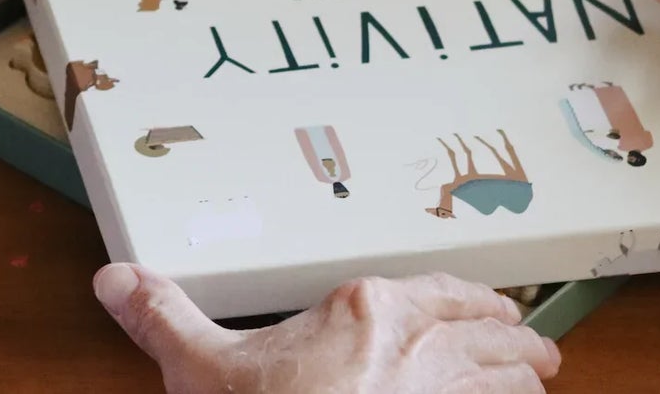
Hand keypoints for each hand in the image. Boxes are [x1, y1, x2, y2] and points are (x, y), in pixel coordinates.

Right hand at [95, 264, 559, 393]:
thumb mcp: (201, 370)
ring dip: (528, 377)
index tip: (491, 305)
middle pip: (489, 334)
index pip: (437, 292)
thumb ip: (165, 316)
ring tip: (541, 375)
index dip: (472, 299)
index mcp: (365, 312)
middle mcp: (418, 348)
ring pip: (510, 381)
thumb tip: (117, 279)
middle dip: (517, 337)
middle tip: (537, 342)